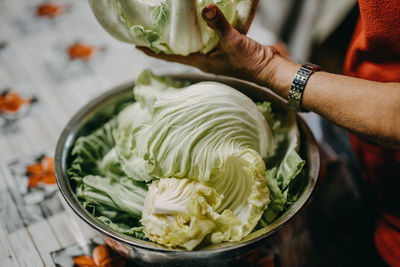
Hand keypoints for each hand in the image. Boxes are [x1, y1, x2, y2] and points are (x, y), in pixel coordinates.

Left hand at [137, 4, 282, 86]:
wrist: (268, 69)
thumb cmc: (250, 61)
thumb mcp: (233, 42)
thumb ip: (219, 25)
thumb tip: (205, 8)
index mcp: (201, 62)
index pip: (171, 58)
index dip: (153, 52)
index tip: (136, 45)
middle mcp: (204, 60)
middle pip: (177, 52)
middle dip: (163, 43)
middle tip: (149, 32)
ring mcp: (213, 55)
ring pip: (191, 45)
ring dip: (180, 37)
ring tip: (169, 26)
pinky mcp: (223, 49)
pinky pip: (205, 39)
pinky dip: (199, 31)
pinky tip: (198, 21)